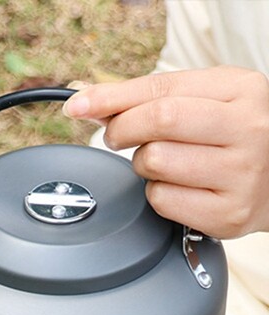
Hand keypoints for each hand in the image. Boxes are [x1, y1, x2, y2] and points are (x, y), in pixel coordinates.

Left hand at [62, 66, 268, 238]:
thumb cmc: (231, 137)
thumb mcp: (204, 101)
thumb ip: (148, 98)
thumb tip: (86, 101)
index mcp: (242, 90)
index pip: (161, 89)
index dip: (111, 99)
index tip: (79, 105)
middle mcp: (248, 129)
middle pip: (158, 121)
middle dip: (123, 130)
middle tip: (119, 137)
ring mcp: (241, 174)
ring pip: (156, 162)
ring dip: (144, 165)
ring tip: (164, 163)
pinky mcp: (227, 213)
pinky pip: (163, 200)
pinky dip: (156, 195)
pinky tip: (177, 188)